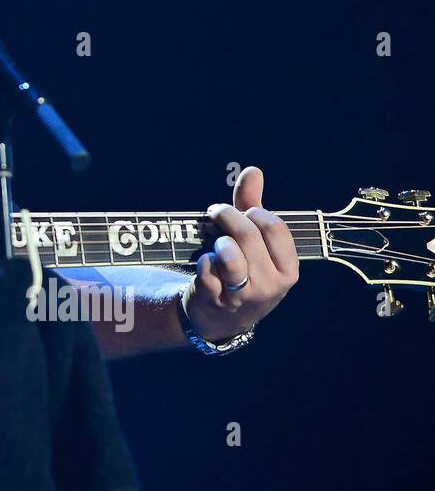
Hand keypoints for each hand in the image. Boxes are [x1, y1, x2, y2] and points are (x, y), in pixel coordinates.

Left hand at [185, 166, 299, 341]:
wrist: (221, 319)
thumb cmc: (243, 272)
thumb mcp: (256, 245)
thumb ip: (253, 206)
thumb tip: (253, 171)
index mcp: (288, 269)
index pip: (274, 226)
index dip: (253, 212)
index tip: (240, 211)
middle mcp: (270, 284)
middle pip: (248, 234)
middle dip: (226, 215)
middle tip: (215, 213)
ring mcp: (243, 294)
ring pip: (230, 253)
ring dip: (217, 239)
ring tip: (215, 242)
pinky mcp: (215, 299)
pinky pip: (206, 267)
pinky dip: (203, 259)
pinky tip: (206, 263)